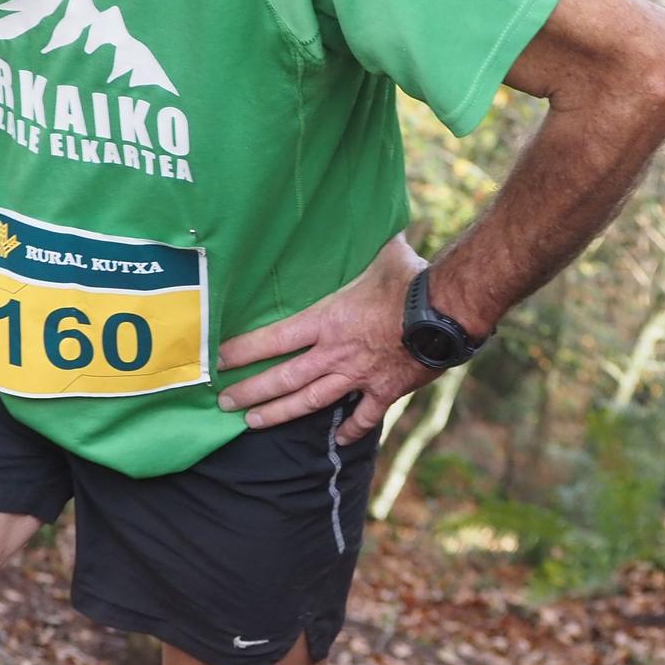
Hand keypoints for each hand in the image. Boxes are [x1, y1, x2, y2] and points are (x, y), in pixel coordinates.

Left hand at [217, 237, 435, 444]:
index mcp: (326, 320)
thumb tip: (386, 226)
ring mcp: (358, 376)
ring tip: (254, 422)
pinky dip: (351, 429)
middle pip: (283, 378)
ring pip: (310, 402)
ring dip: (280, 413)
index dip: (243, 351)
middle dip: (250, 392)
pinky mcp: (384, 392)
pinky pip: (363, 417)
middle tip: (224, 403)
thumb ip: (376, 246)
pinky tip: (339, 438)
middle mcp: (334, 353)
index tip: (219, 361)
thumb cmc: (412, 281)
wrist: (446, 314)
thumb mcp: (385, 255)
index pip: (273, 339)